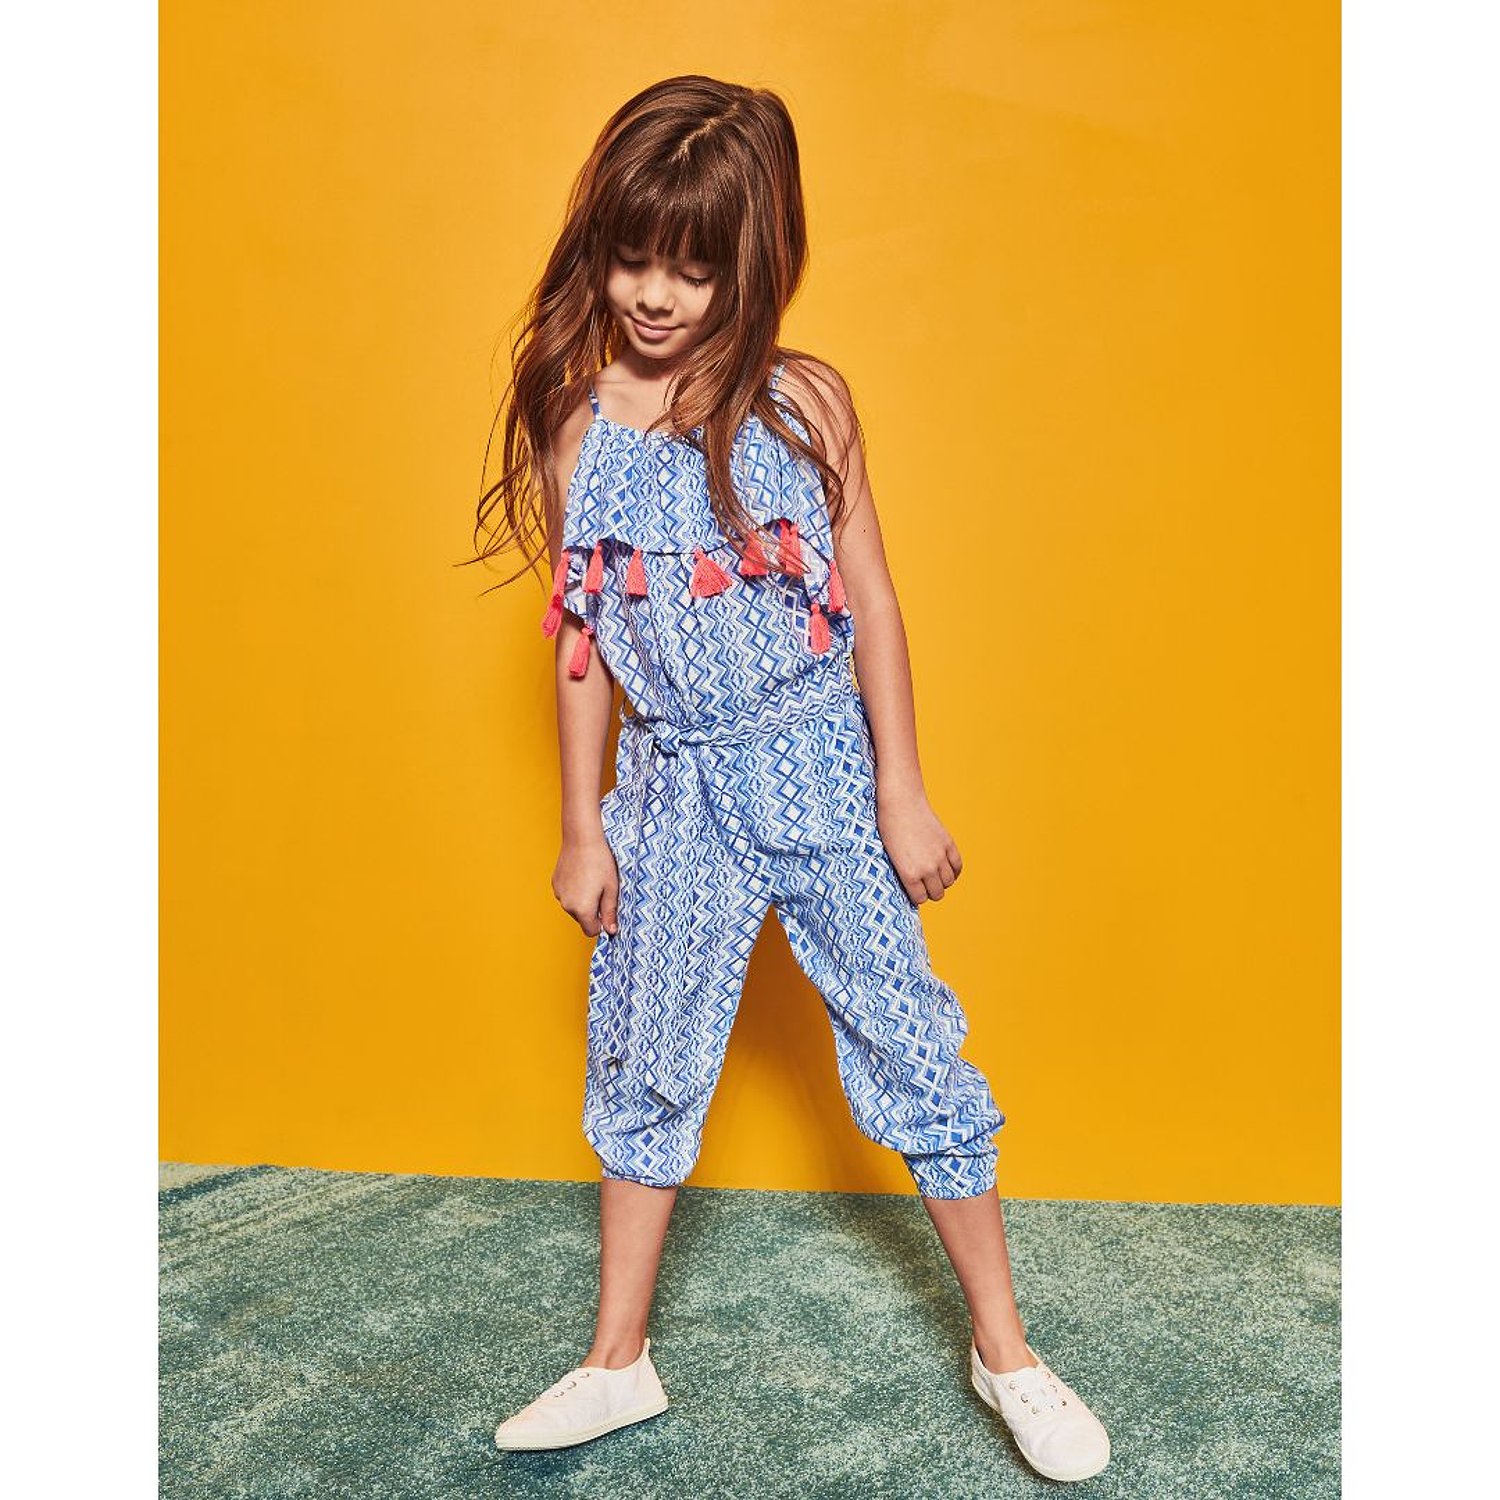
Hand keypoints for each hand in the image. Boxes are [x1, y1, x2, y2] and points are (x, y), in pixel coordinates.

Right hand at [551, 831, 619, 936]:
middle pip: (582, 919)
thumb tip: (611, 931)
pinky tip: (581, 874)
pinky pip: (567, 895)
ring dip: (582, 900)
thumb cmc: (600, 861)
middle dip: (592, 910)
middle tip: (601, 889)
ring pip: (574, 907)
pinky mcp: (555, 884)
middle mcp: (567, 905)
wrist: (582, 838)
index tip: (607, 909)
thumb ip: (610, 912)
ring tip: (591, 879)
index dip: (601, 923)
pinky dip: (574, 890)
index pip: (591, 931)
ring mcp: (559, 894)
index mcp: (582, 909)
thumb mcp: (611, 888)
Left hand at [877, 790, 962, 904]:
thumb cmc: (888, 827)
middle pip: (937, 893)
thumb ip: (904, 872)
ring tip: (934, 876)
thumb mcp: (890, 855)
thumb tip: (915, 884)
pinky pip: (958, 866)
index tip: (914, 890)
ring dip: (942, 881)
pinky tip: (947, 868)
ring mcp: (940, 856)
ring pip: (949, 882)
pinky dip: (954, 870)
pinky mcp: (948, 844)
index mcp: (909, 874)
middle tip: (924, 884)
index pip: (920, 899)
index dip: (916, 895)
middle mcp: (927, 869)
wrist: (901, 802)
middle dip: (930, 891)